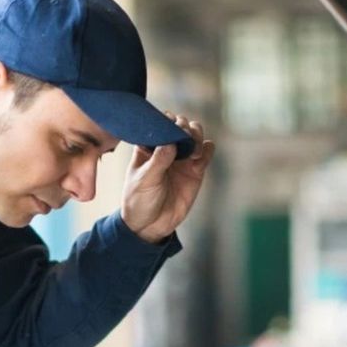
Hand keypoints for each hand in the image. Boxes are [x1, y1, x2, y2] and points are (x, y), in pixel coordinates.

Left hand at [121, 113, 214, 243]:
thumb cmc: (139, 201)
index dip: (166, 121)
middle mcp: (166, 148)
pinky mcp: (195, 170)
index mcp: (148, 146)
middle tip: (183, 137)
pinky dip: (207, 149)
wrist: (150, 225)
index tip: (169, 128)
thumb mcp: (144, 181)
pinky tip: (199, 160)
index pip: (159, 123)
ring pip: (195, 133)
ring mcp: (182, 158)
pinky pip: (207, 151)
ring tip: (192, 152)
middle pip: (180, 124)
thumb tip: (171, 143)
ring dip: (196, 135)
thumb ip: (158, 162)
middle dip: (183, 126)